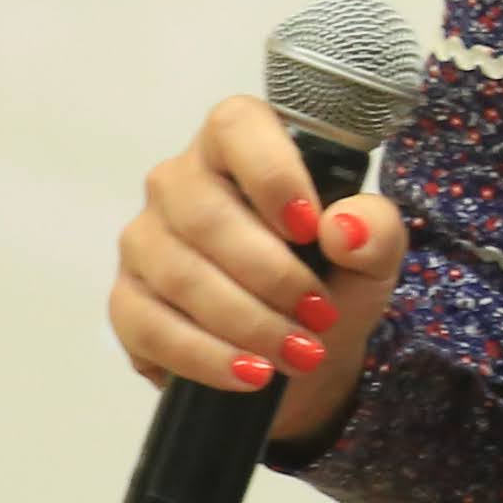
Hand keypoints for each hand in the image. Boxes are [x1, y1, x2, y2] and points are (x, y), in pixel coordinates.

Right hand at [108, 92, 410, 450]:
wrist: (299, 352)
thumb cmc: (332, 281)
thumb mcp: (372, 257)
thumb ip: (375, 230)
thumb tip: (344, 227)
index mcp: (240, 146)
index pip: (236, 128)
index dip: (271, 174)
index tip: (310, 229)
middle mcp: (180, 183)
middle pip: (206, 215)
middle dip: (271, 275)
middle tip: (319, 316)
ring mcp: (145, 241)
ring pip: (181, 276)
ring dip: (248, 322)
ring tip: (298, 354)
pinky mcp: (127, 301)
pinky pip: (152, 328)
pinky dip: (207, 357)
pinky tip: (251, 373)